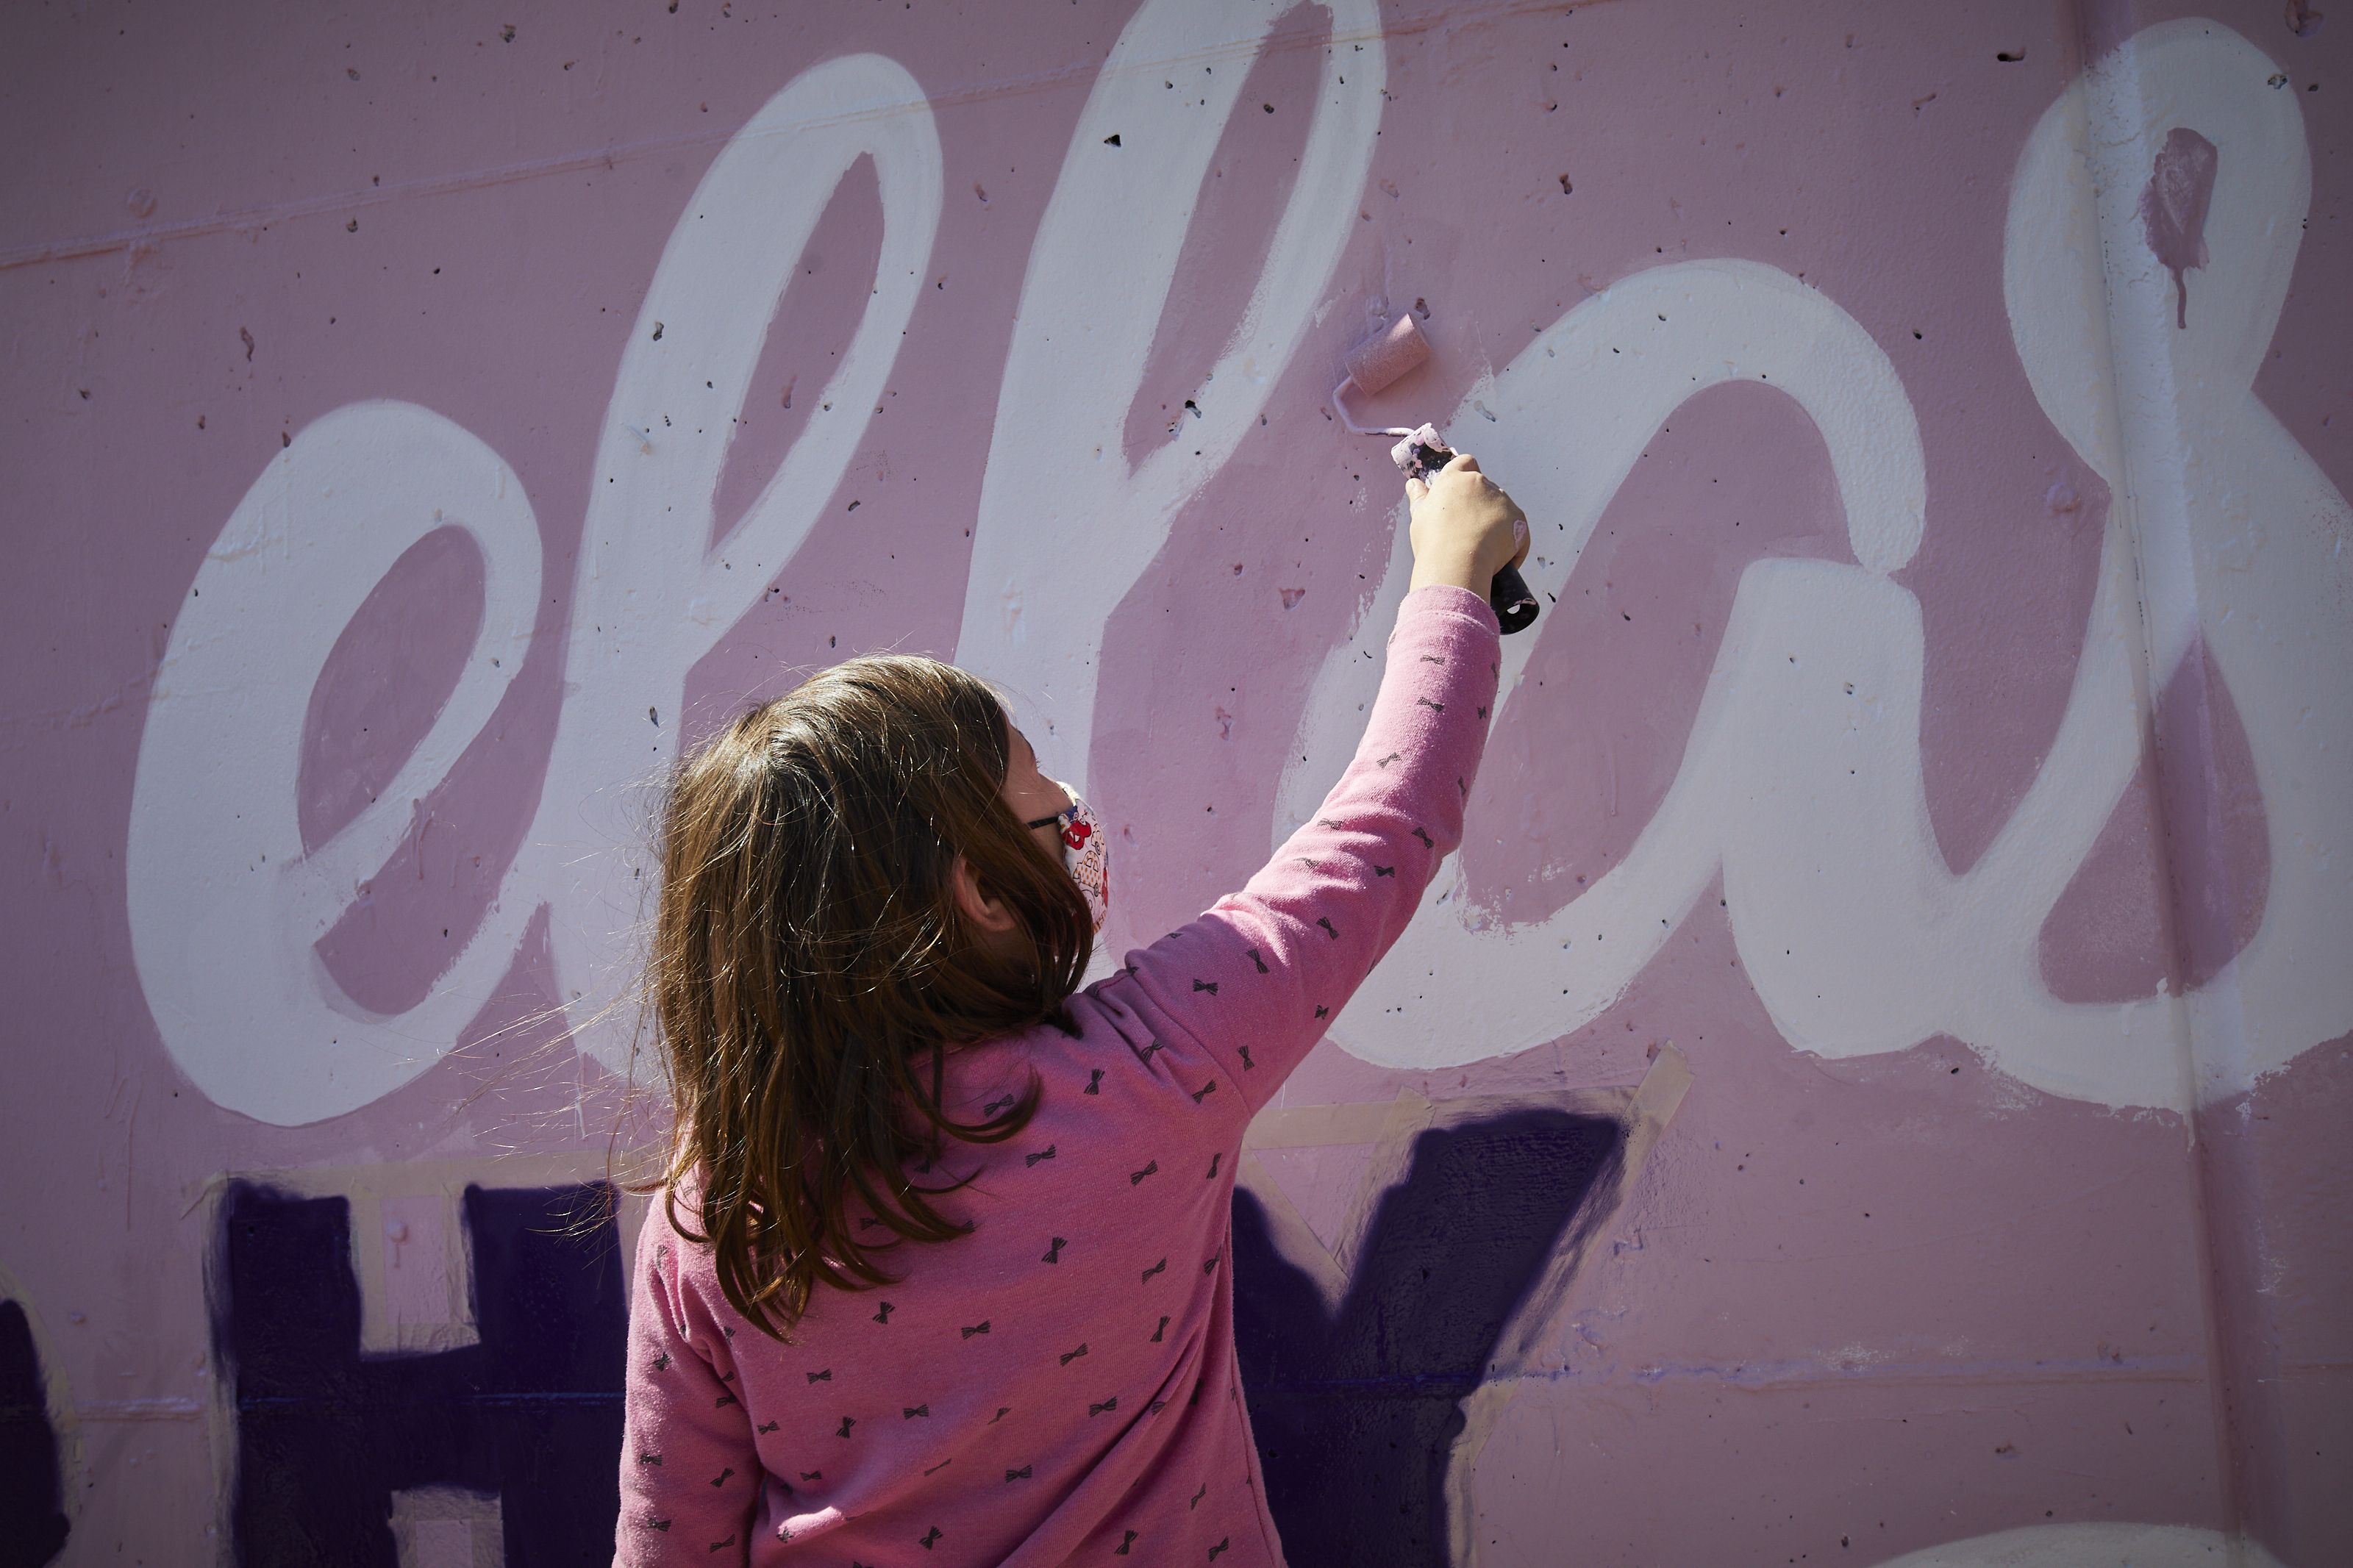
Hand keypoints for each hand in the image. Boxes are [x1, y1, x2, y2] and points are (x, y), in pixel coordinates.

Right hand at [1405, 453, 1527, 597]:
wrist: (1456, 564)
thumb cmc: (1433, 541)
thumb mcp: (1419, 515)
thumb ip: (1419, 497)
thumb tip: (1413, 484)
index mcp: (1454, 479)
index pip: (1465, 463)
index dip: (1465, 474)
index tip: (1463, 491)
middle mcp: (1480, 483)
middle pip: (1484, 488)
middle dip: (1479, 505)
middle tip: (1467, 529)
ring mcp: (1501, 499)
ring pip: (1502, 507)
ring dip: (1495, 522)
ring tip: (1481, 546)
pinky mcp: (1518, 518)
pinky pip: (1518, 528)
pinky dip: (1512, 541)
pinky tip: (1499, 557)